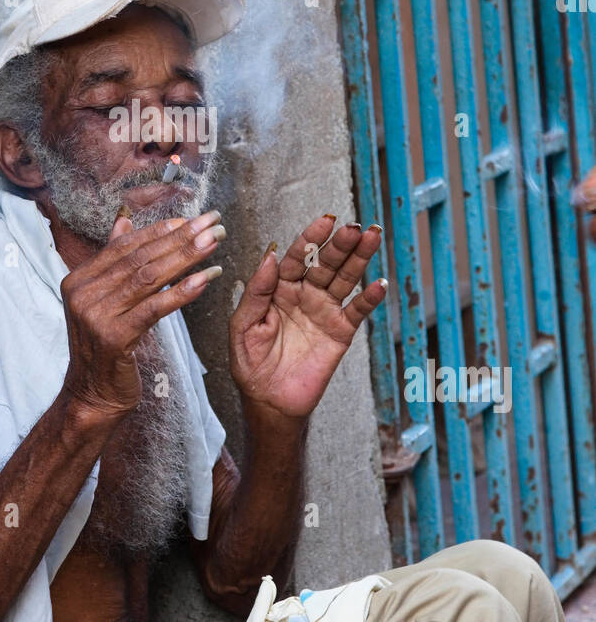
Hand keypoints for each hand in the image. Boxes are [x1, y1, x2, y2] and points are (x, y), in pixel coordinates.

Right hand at [61, 209, 224, 415]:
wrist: (93, 395)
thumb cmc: (106, 347)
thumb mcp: (104, 300)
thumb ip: (113, 261)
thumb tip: (123, 221)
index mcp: (78, 279)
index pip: (125, 246)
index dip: (159, 230)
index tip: (191, 219)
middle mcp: (82, 293)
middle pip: (140, 258)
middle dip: (180, 239)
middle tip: (212, 224)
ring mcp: (94, 315)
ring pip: (148, 279)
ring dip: (186, 258)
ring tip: (214, 244)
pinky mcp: (113, 337)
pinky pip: (154, 308)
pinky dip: (182, 292)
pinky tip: (205, 280)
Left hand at [229, 214, 385, 418]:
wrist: (269, 401)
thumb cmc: (251, 364)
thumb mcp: (242, 327)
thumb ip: (255, 292)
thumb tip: (269, 257)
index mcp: (278, 288)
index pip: (296, 256)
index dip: (310, 238)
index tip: (325, 221)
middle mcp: (304, 294)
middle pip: (325, 262)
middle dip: (340, 244)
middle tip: (354, 227)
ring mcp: (324, 310)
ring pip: (344, 278)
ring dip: (359, 258)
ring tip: (372, 237)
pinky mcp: (340, 332)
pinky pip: (357, 311)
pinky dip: (369, 298)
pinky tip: (379, 283)